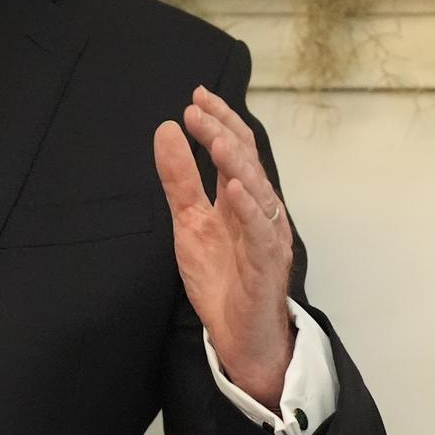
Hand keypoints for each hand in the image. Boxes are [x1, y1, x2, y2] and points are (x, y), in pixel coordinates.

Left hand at [153, 84, 294, 408]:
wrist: (238, 337)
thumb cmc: (222, 279)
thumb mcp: (189, 222)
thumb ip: (180, 179)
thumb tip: (166, 130)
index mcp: (241, 199)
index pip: (237, 149)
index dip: (220, 121)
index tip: (196, 97)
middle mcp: (260, 212)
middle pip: (248, 164)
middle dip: (224, 134)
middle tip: (199, 111)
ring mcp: (267, 238)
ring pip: (260, 193)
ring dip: (238, 164)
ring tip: (217, 139)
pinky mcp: (268, 267)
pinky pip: (263, 235)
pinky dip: (252, 211)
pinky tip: (236, 190)